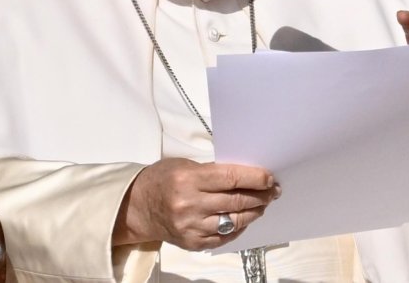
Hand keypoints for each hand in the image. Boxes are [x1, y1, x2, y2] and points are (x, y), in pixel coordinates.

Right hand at [114, 158, 279, 249]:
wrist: (136, 207)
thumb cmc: (161, 180)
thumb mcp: (185, 165)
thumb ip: (214, 171)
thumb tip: (247, 175)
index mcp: (188, 179)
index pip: (231, 178)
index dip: (255, 178)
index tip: (270, 177)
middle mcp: (190, 204)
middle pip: (236, 200)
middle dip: (260, 195)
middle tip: (272, 190)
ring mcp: (191, 227)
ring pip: (234, 220)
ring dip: (254, 212)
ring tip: (262, 204)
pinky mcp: (193, 243)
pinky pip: (225, 236)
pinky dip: (239, 227)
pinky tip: (245, 218)